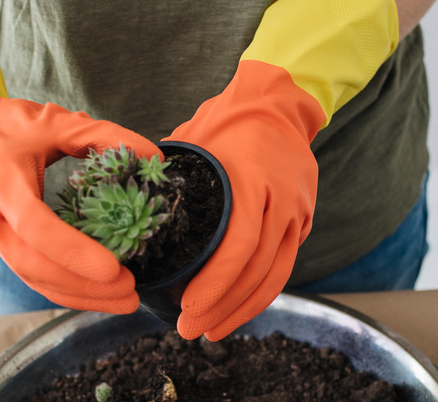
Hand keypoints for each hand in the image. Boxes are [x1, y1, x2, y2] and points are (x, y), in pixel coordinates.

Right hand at [0, 0, 160, 312]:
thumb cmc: (5, 124)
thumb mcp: (54, 120)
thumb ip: (103, 135)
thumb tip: (154, 156)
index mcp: (0, 182)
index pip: (34, 226)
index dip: (72, 251)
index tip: (113, 268)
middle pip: (32, 266)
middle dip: (83, 286)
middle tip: (130, 290)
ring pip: (31, 277)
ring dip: (77, 294)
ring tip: (123, 298)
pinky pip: (30, 272)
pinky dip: (64, 286)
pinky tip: (96, 291)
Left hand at [165, 0, 398, 339]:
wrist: (278, 105)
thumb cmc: (227, 123)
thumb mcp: (196, 144)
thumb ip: (172, 183)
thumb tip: (134, 220)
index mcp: (255, 180)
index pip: (240, 244)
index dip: (215, 283)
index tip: (187, 308)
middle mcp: (284, 201)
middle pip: (259, 269)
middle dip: (224, 306)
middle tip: (190, 330)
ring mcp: (299, 213)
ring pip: (276, 275)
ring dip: (242, 309)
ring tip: (211, 331)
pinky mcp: (303, 222)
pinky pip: (284, 267)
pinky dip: (260, 294)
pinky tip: (236, 311)